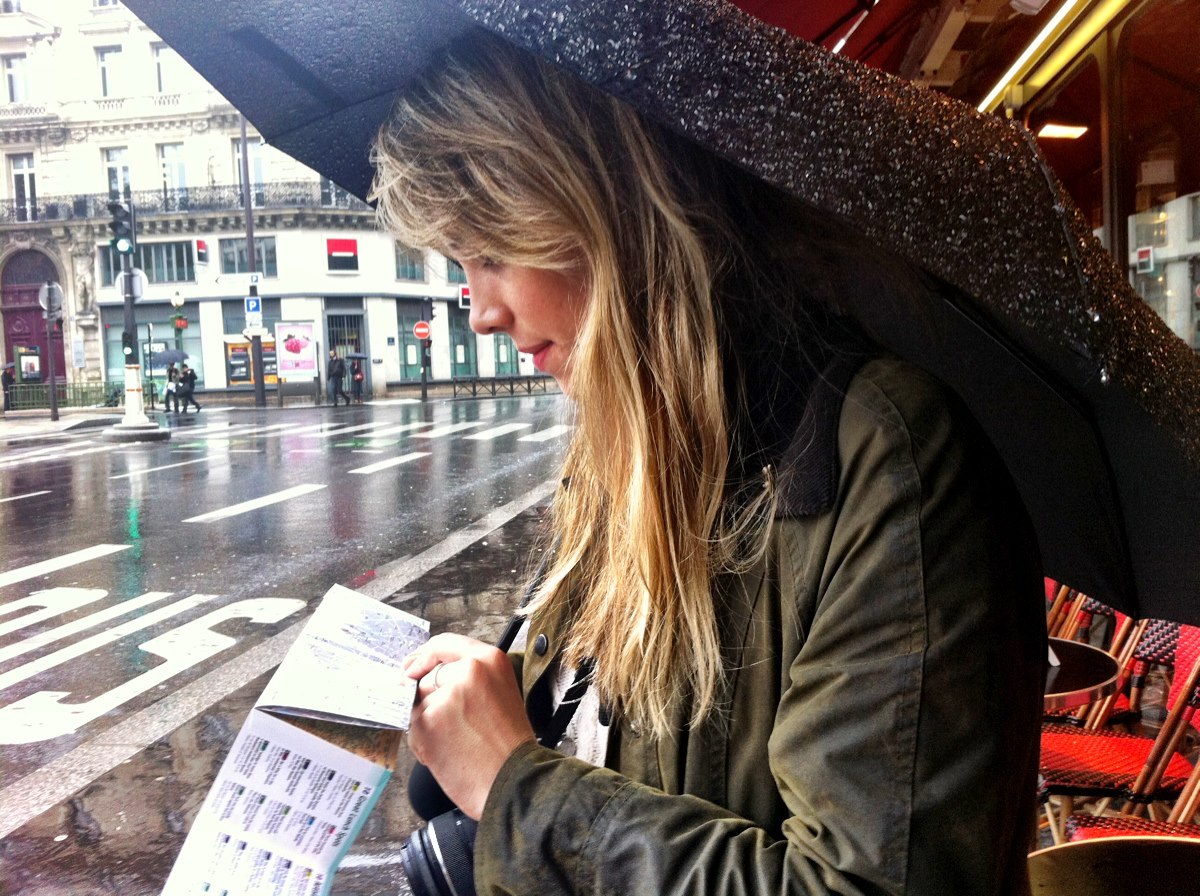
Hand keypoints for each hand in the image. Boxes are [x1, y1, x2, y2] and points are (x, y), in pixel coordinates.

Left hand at [404, 633, 535, 818]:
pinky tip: (447, 752)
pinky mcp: (428, 720)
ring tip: (456, 742)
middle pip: (428, 676)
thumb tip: (419, 674)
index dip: (424, 656)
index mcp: (489, 660)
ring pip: (418, 703)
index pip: (444, 644)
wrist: (513, 782)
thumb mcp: (499, 693)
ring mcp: (446, 695)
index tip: (412, 666)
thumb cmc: (508, 746)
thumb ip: (467, 678)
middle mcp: (468, 671)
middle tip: (453, 725)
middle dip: (429, 700)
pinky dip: (422, 741)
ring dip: (427, 723)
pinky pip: (412, 726)